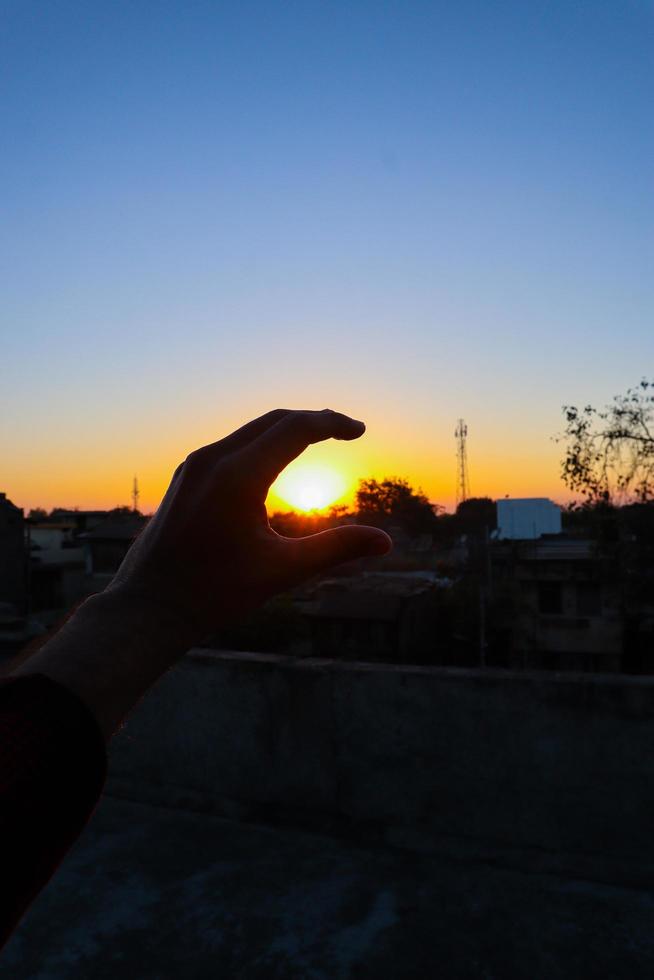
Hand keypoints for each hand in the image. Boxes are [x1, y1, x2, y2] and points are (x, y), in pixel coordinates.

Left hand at [108, 409, 391, 640]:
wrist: (146, 608)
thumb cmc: (213, 594)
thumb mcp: (281, 571)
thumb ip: (335, 550)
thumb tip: (385, 542)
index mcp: (237, 476)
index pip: (294, 428)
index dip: (332, 423)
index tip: (360, 430)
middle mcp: (211, 460)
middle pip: (273, 421)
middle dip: (313, 420)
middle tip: (346, 430)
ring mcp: (193, 466)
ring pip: (250, 430)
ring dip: (286, 430)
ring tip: (317, 440)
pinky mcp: (185, 477)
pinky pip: (231, 445)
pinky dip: (261, 443)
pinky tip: (274, 462)